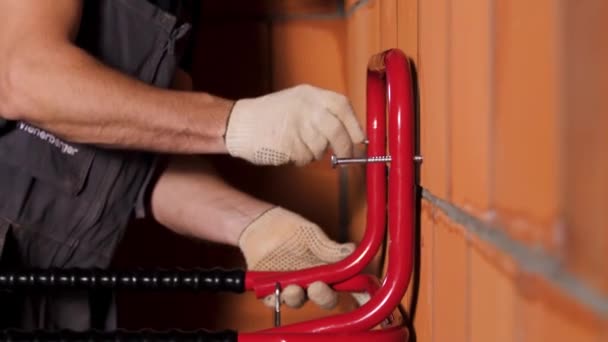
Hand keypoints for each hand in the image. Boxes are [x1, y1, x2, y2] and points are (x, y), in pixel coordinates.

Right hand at [225, 84, 364, 165]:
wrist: (238, 123)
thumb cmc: (268, 116)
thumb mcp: (297, 103)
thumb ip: (321, 113)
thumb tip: (349, 134)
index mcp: (310, 94)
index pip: (342, 105)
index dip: (355, 125)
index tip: (360, 140)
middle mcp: (306, 107)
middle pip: (337, 131)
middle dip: (344, 147)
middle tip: (345, 157)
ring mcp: (297, 125)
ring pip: (321, 148)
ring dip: (314, 153)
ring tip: (297, 145)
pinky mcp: (288, 143)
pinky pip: (304, 158)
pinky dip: (299, 159)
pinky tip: (286, 150)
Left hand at [239, 206, 360, 309]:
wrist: (260, 226)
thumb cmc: (290, 230)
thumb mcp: (311, 235)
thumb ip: (329, 247)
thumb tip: (352, 250)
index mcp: (329, 271)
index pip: (349, 287)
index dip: (359, 295)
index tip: (363, 295)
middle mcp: (314, 283)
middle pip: (326, 299)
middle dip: (323, 297)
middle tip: (317, 286)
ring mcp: (294, 288)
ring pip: (299, 302)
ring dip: (297, 297)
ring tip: (292, 287)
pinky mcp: (272, 291)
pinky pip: (275, 301)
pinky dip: (275, 297)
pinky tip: (276, 288)